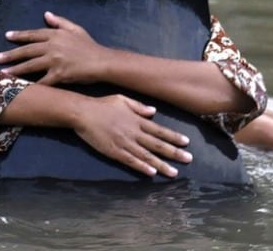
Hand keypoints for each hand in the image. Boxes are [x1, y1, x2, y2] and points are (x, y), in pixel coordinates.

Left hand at [0, 11, 116, 84]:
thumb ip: (59, 22)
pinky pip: (42, 82)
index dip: (19, 35)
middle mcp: (52, 47)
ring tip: (2, 73)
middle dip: (11, 54)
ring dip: (15, 69)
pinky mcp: (59, 75)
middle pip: (27, 50)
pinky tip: (21, 89)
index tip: (7, 36)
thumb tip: (46, 14)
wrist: (101, 61)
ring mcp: (54, 61)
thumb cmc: (89, 46)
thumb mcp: (75, 29)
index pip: (33, 34)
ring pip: (30, 66)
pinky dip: (31, 85)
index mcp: (55, 35)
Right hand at [73, 94, 192, 177]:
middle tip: (188, 159)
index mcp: (137, 120)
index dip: (174, 137)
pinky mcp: (114, 152)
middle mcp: (134, 132)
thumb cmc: (103, 105)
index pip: (160, 130)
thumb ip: (139, 107)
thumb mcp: (123, 100)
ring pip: (147, 156)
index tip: (186, 143)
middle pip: (157, 144)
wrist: (83, 113)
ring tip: (174, 172)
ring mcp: (124, 143)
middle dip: (174, 153)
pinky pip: (131, 161)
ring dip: (161, 164)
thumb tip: (154, 111)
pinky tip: (152, 173)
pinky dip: (142, 167)